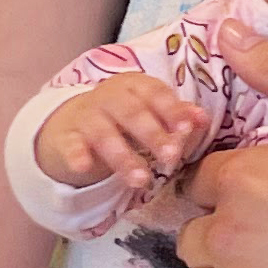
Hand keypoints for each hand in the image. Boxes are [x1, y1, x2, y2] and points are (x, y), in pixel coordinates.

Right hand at [34, 73, 209, 196]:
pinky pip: (70, 145)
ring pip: (104, 134)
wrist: (72, 126)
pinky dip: (75, 155)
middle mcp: (108, 96)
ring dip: (123, 157)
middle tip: (171, 158)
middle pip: (131, 112)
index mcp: (134, 86)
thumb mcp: (150, 114)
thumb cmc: (123, 120)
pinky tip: (83, 166)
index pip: (155, 93)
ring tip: (141, 181)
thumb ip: (177, 116)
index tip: (187, 129)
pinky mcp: (66, 137)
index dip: (172, 110)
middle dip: (153, 135)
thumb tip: (202, 118)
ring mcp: (85, 116)